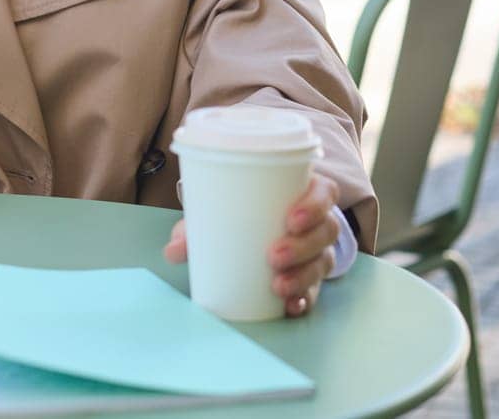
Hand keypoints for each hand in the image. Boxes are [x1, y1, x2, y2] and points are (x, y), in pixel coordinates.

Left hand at [163, 175, 340, 318]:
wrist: (259, 226)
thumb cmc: (246, 209)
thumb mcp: (225, 210)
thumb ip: (199, 226)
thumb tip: (172, 251)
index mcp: (306, 193)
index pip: (324, 193)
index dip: (314, 205)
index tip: (291, 218)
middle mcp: (319, 222)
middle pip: (326, 231)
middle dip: (303, 245)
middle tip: (274, 255)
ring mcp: (318, 252)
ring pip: (323, 262)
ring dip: (303, 275)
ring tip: (278, 285)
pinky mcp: (312, 278)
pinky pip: (317, 291)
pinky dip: (305, 300)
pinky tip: (291, 306)